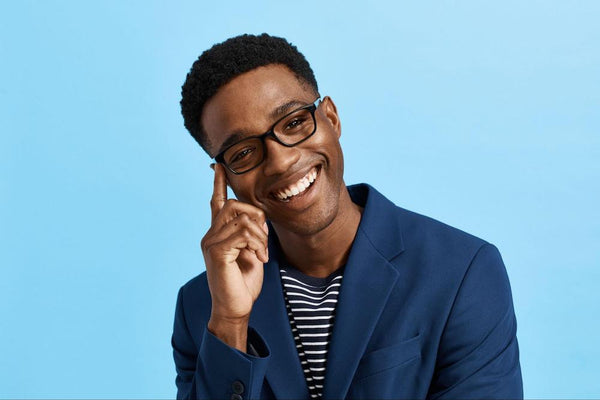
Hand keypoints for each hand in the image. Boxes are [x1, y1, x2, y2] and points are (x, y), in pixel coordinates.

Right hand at [200, 164, 268, 348]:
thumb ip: (251, 234)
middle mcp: (210, 235)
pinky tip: (260, 258)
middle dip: (256, 216)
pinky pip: (242, 233)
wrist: (236, 308)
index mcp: (218, 233)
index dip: (219, 183)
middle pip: (234, 204)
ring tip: (262, 253)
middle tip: (264, 240)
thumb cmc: (244, 282)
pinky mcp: (216, 252)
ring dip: (259, 235)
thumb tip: (258, 220)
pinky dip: (257, 244)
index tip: (220, 165)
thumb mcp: (251, 252)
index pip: (216, 202)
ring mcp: (211, 242)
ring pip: (241, 218)